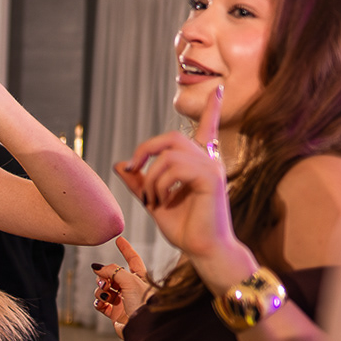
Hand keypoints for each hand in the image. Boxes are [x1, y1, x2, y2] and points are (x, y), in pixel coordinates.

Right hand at [93, 237, 152, 336]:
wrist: (143, 328)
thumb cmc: (144, 303)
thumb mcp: (130, 280)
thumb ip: (113, 270)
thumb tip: (97, 268)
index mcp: (140, 277)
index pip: (132, 259)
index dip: (126, 249)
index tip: (119, 239)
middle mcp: (131, 288)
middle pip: (112, 275)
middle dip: (105, 276)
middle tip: (104, 281)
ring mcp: (122, 300)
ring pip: (104, 288)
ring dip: (100, 289)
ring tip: (104, 294)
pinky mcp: (115, 312)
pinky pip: (101, 303)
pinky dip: (98, 302)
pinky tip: (101, 303)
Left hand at [114, 84, 243, 277]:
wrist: (203, 251)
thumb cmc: (184, 229)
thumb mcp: (155, 201)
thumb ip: (140, 182)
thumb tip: (120, 164)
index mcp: (200, 163)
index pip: (208, 128)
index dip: (213, 108)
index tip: (220, 90)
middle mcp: (209, 160)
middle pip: (172, 137)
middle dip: (145, 150)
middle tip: (132, 170)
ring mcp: (212, 167)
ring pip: (169, 154)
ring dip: (150, 177)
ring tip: (150, 200)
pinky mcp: (211, 178)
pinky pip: (175, 168)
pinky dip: (159, 184)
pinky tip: (161, 202)